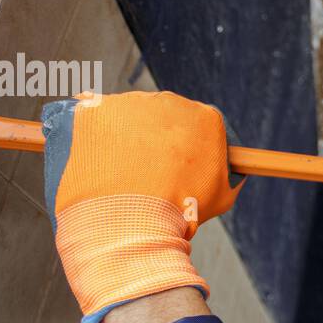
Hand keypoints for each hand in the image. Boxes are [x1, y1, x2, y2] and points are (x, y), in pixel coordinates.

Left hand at [41, 90, 243, 322]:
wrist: (135, 221)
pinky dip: (87, 128)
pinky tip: (88, 151)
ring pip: (125, 115)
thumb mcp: (222, 197)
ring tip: (114, 172)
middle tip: (141, 173)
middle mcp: (172, 101)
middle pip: (160, 116)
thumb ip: (227, 176)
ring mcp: (133, 102)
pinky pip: (89, 111)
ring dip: (120, 136)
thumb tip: (235, 174)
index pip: (194, 125)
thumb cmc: (181, 213)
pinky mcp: (98, 108)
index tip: (170, 166)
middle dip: (151, 140)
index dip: (180, 148)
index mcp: (206, 118)